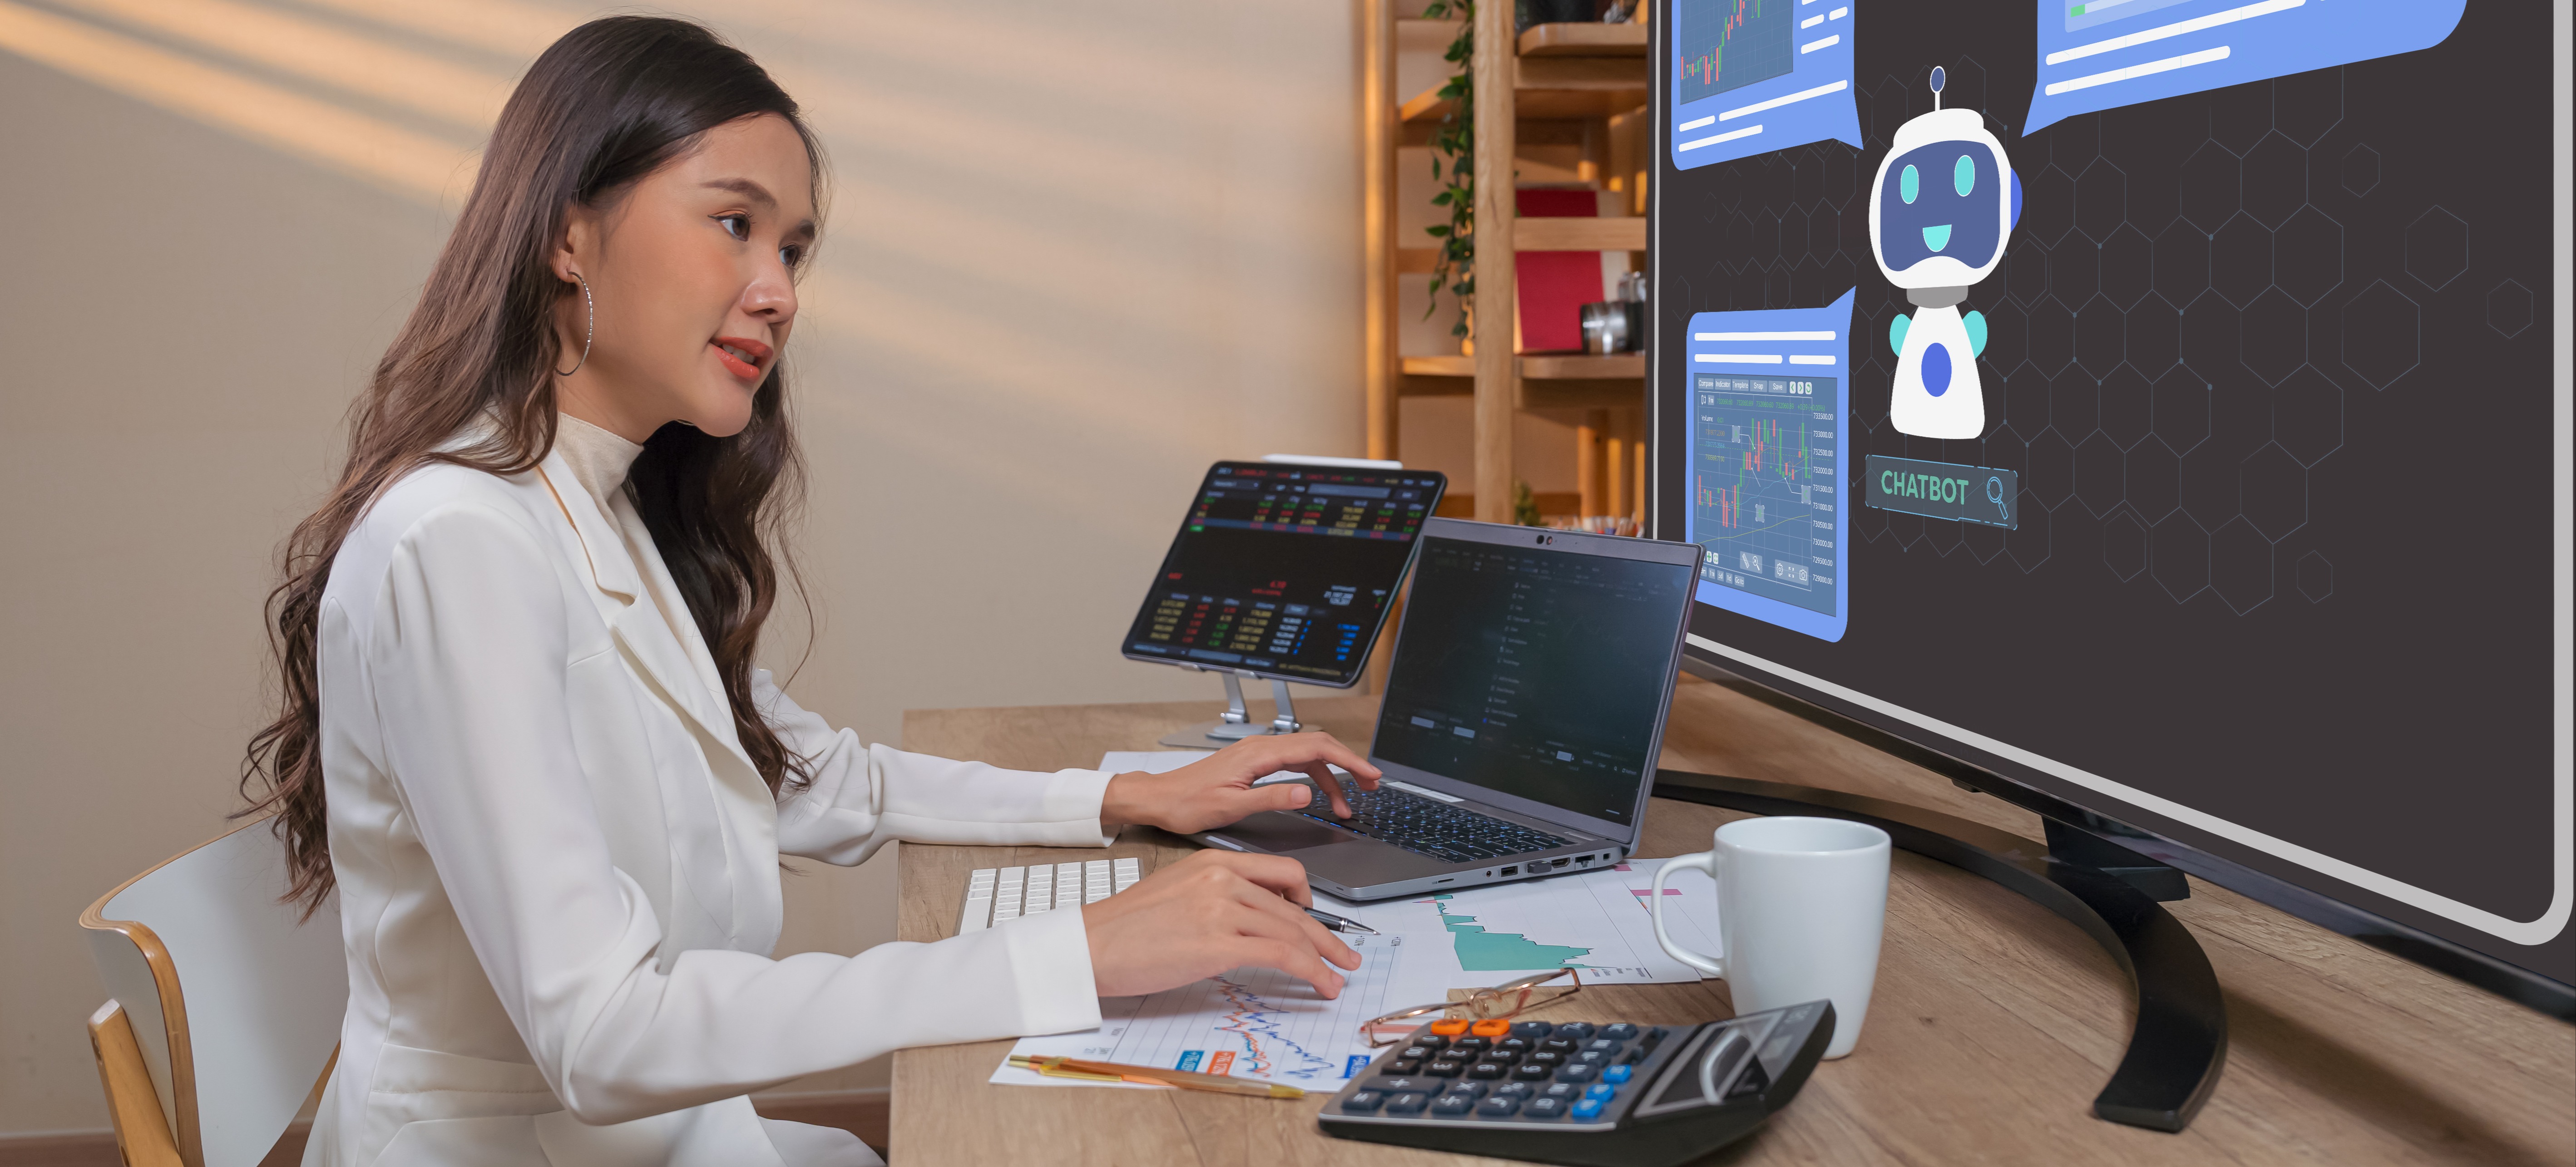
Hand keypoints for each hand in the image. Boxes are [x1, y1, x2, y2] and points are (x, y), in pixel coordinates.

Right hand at [1081, 850, 1360, 997]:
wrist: (1090, 943)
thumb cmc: (1127, 927)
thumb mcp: (1178, 891)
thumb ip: (1217, 896)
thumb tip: (1249, 920)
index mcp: (1214, 862)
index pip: (1283, 872)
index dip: (1309, 900)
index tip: (1317, 922)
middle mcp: (1224, 878)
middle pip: (1295, 905)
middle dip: (1327, 935)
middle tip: (1345, 954)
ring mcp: (1223, 909)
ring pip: (1295, 929)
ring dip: (1325, 957)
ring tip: (1338, 976)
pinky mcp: (1219, 944)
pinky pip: (1283, 955)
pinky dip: (1311, 971)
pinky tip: (1321, 986)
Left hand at [1100, 732, 1382, 834]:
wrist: (1159, 798)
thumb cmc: (1187, 803)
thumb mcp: (1230, 807)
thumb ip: (1270, 798)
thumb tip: (1305, 792)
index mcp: (1258, 754)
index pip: (1316, 748)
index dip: (1348, 760)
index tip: (1370, 775)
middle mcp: (1260, 747)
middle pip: (1317, 746)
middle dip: (1348, 764)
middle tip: (1371, 785)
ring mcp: (1257, 754)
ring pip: (1307, 756)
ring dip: (1331, 777)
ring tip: (1345, 805)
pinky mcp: (1253, 763)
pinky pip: (1292, 763)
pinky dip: (1312, 778)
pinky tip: (1317, 796)